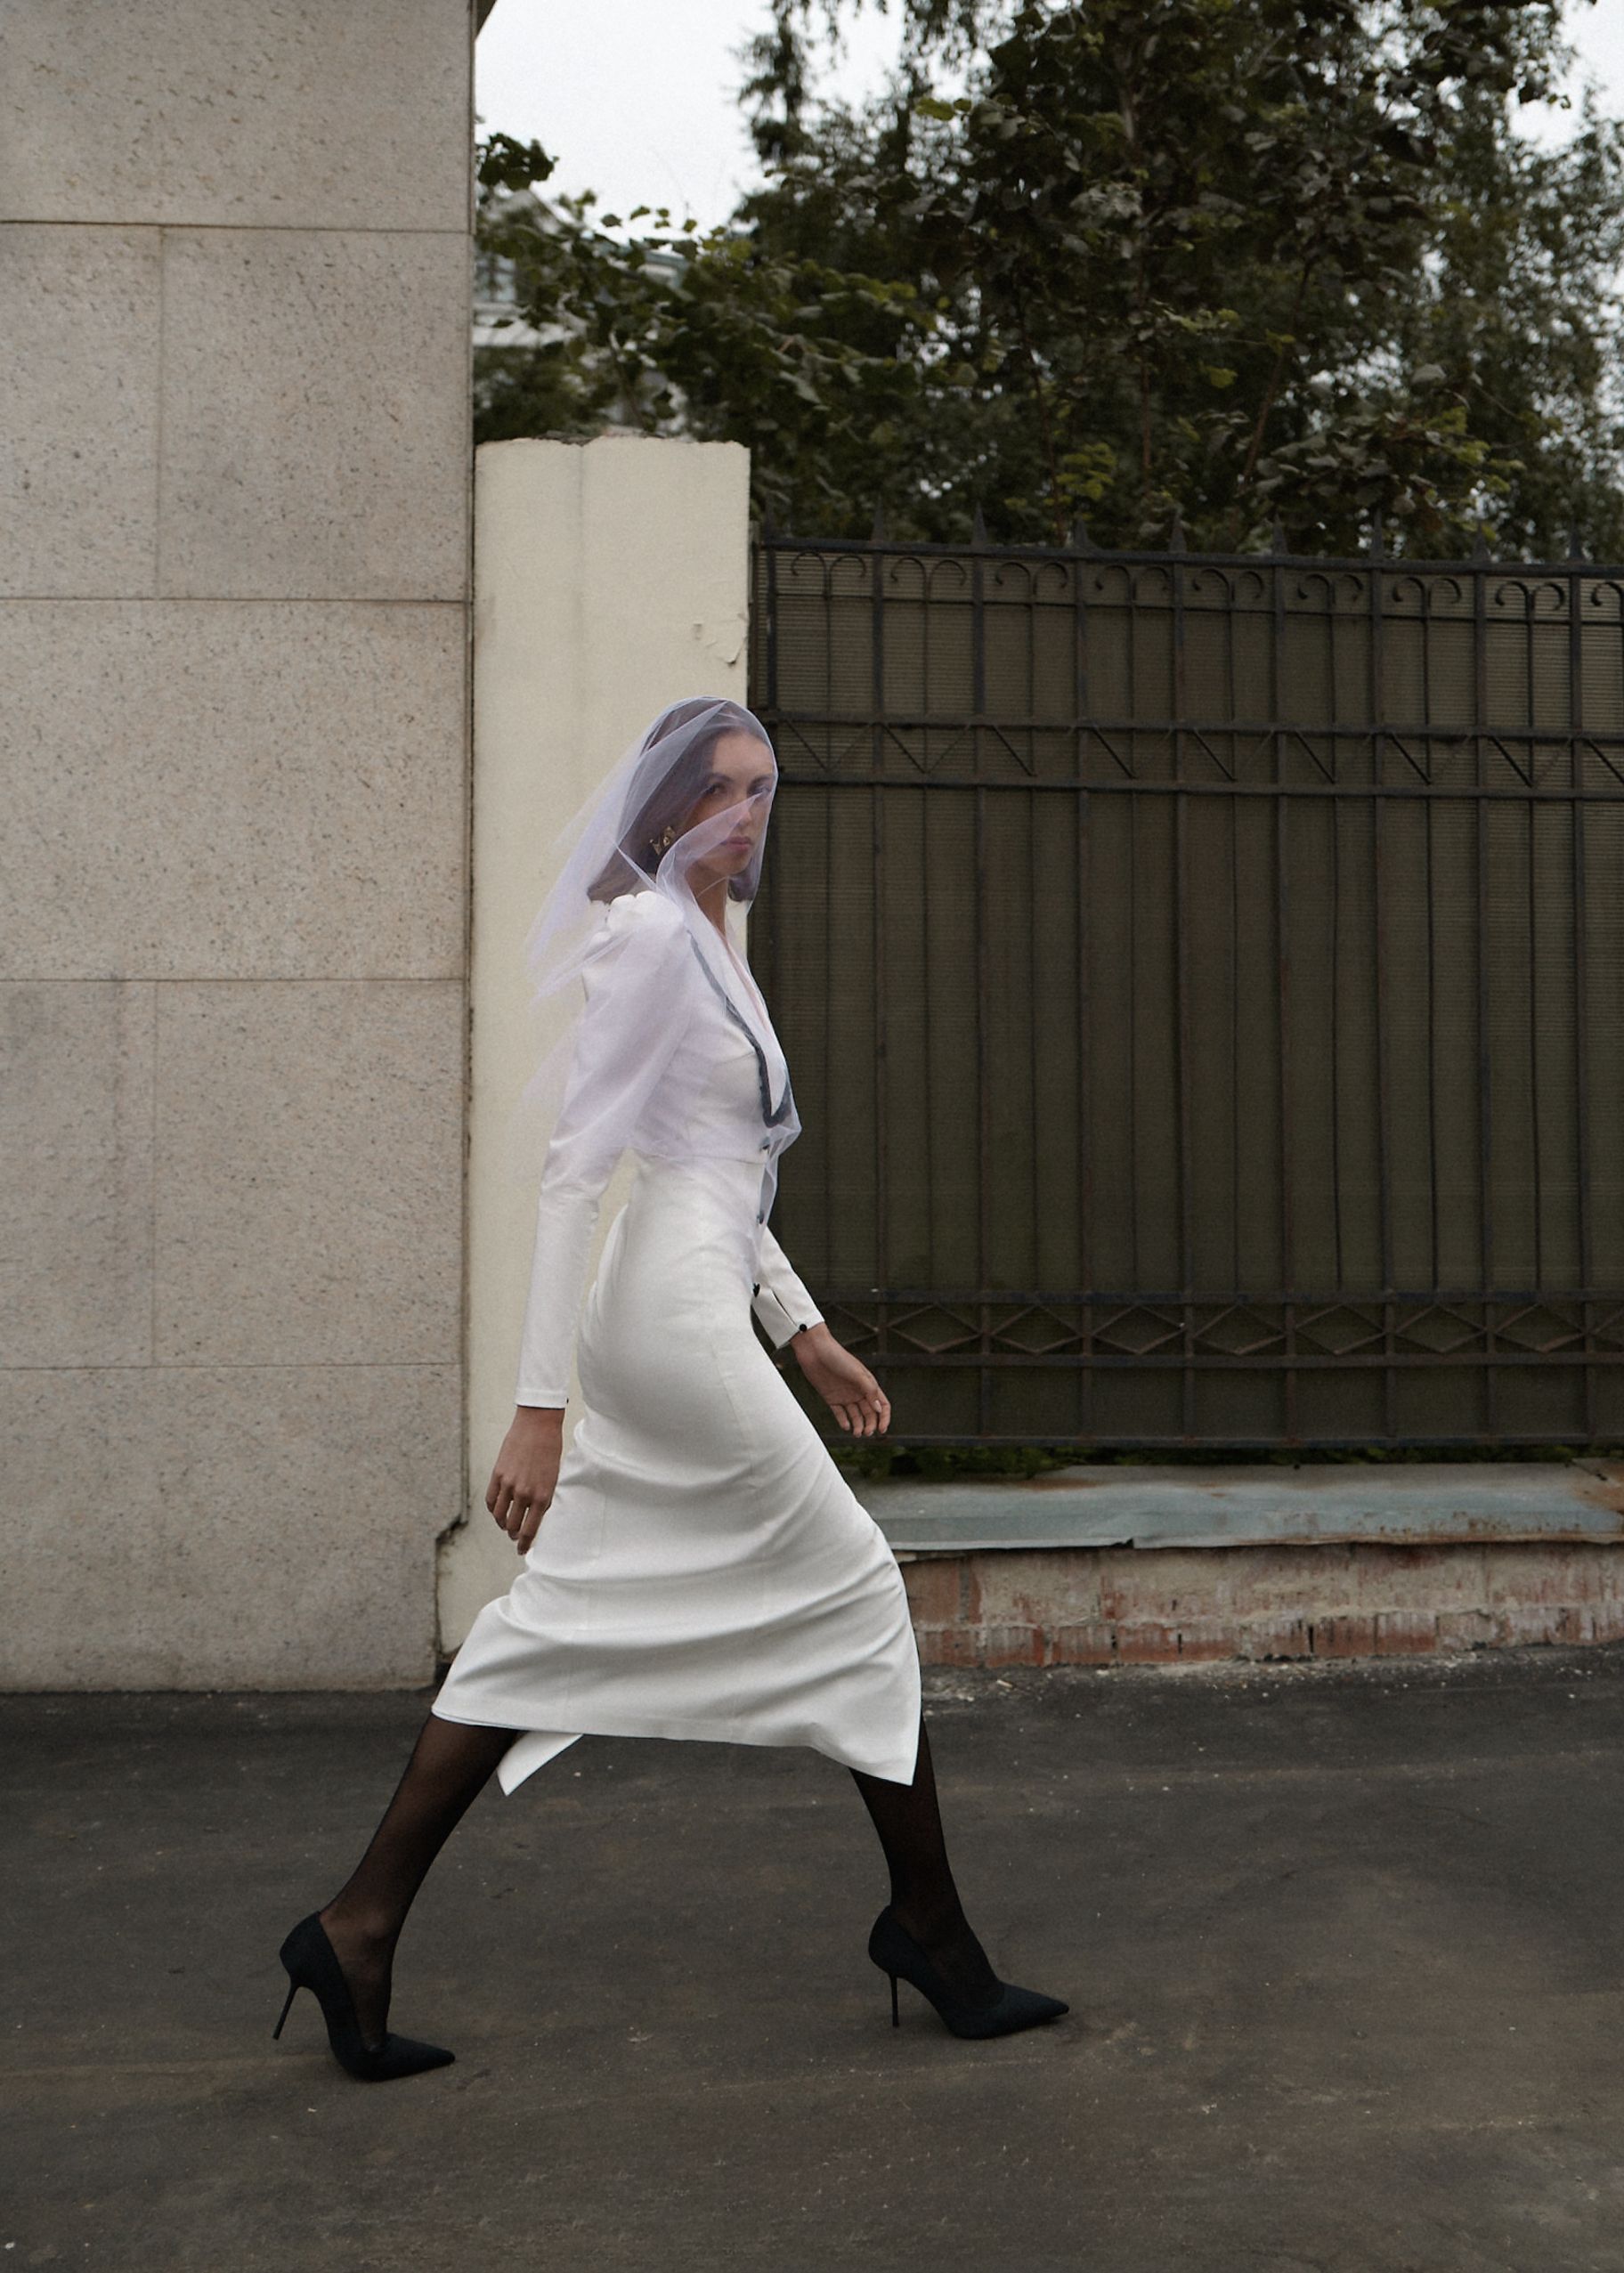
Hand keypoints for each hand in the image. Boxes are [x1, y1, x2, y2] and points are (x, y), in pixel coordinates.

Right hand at [487, 1407, 563, 1554]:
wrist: (538, 1426)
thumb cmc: (550, 1451)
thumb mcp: (553, 1478)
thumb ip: (543, 1498)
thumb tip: (535, 1515)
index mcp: (542, 1496)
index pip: (530, 1530)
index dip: (525, 1544)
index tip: (523, 1550)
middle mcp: (524, 1493)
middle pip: (513, 1525)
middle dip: (514, 1535)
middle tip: (515, 1538)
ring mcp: (509, 1484)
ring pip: (500, 1515)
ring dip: (502, 1524)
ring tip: (506, 1526)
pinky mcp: (498, 1474)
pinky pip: (491, 1500)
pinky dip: (493, 1510)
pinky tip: (497, 1512)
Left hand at [791, 1323, 890, 1436]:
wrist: (815, 1352)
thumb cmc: (838, 1358)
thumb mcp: (857, 1373)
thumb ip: (869, 1391)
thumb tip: (879, 1409)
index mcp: (868, 1384)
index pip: (882, 1404)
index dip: (884, 1417)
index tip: (882, 1429)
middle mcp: (858, 1391)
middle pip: (869, 1413)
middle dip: (870, 1424)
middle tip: (866, 1433)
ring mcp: (845, 1395)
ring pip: (855, 1416)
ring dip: (858, 1425)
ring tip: (857, 1433)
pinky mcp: (831, 1398)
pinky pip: (840, 1414)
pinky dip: (843, 1421)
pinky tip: (846, 1426)